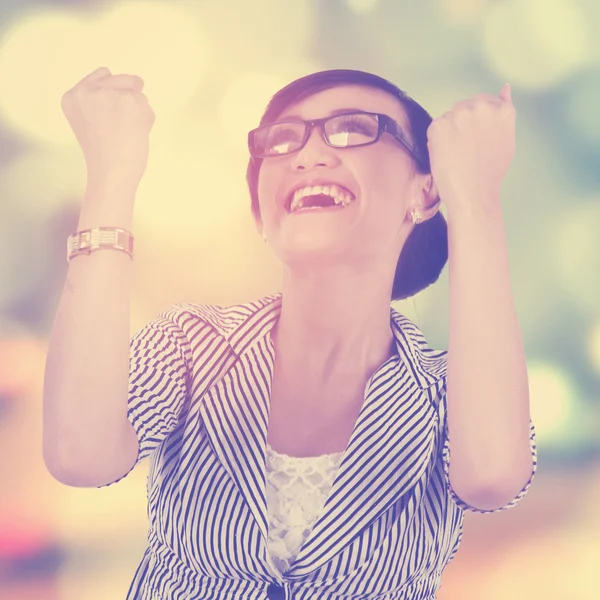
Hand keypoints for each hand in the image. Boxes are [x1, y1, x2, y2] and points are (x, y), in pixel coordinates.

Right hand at [61, 66, 155, 191]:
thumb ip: (103, 100)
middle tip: (118, 128)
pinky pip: (146, 105)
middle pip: (124, 81)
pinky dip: (146, 120)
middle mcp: (86, 91)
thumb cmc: (105, 155)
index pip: (103, 74)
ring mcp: (108, 94)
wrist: (110, 174)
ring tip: (124, 134)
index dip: (115, 94)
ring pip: (137, 94)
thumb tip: (138, 82)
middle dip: (129, 102)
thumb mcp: (91, 122)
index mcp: (72, 96)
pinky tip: (134, 134)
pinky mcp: (129, 100)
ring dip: (138, 114)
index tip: (111, 116)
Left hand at [426, 84, 515, 210]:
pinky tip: (446, 154)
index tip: (475, 138)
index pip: (482, 101)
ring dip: (449, 131)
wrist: (473, 192)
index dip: (476, 122)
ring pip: (448, 117)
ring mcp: (458, 114)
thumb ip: (503, 111)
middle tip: (465, 149)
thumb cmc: (490, 171)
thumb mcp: (507, 138)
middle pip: (463, 107)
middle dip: (462, 123)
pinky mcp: (438, 125)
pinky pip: (435, 128)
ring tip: (457, 153)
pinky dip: (437, 140)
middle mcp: (480, 107)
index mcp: (501, 109)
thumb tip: (504, 88)